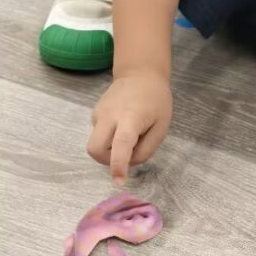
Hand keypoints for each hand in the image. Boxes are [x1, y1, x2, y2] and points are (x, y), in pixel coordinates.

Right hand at [87, 71, 172, 186]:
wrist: (140, 73)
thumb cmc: (156, 101)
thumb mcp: (161, 127)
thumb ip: (146, 149)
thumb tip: (127, 163)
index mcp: (130, 118)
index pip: (121, 145)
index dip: (118, 165)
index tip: (118, 182)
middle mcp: (109, 115)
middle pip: (94, 148)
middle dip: (105, 161)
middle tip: (124, 156)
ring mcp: (99, 113)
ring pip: (95, 142)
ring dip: (109, 148)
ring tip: (129, 134)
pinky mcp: (95, 112)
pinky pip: (99, 134)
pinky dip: (109, 138)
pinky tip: (122, 125)